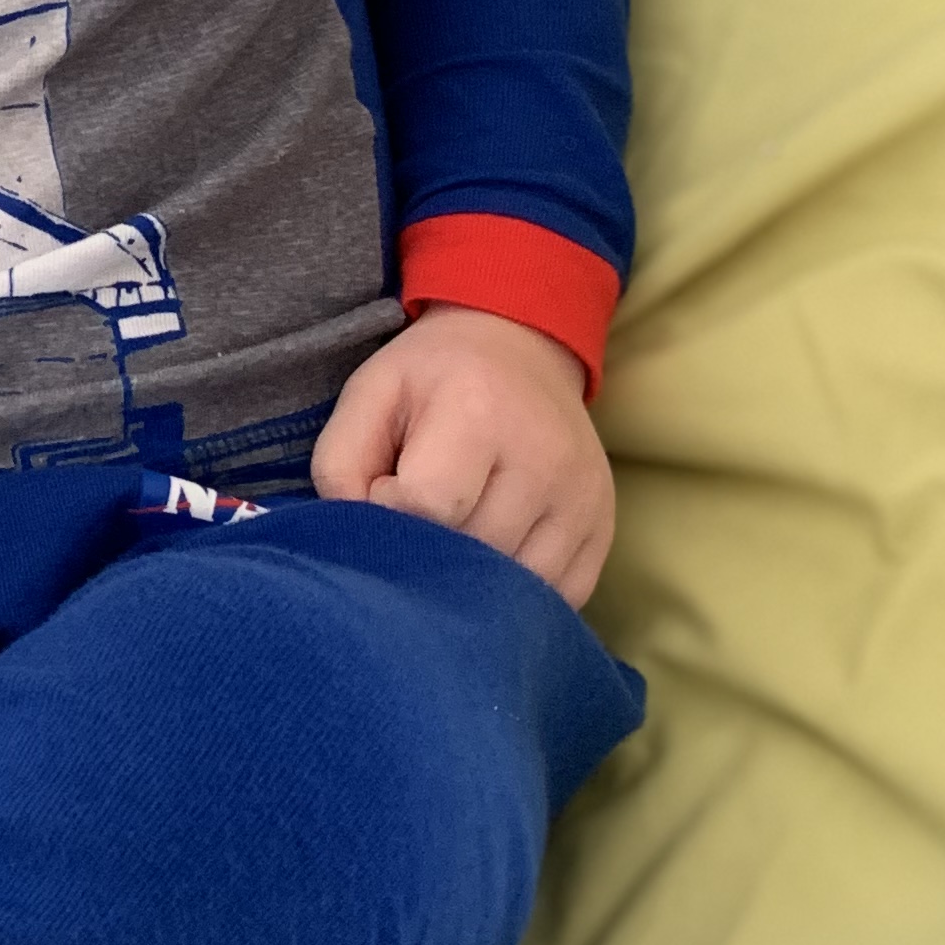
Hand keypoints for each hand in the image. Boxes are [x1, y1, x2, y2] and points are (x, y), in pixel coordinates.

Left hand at [310, 306, 612, 607]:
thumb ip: (340, 465)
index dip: (390, 513)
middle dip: (431, 551)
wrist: (521, 349)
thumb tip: (357, 536)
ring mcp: (584, 500)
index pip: (427, 507)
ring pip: (515, 586)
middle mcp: (545, 459)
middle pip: (472, 553)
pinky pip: (556, 596)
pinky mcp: (604, 530)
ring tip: (456, 533)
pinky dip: (516, 593)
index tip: (387, 490)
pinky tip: (494, 556)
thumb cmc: (433, 378)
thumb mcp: (370, 395)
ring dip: (473, 580)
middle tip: (420, 515)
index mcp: (480, 412)